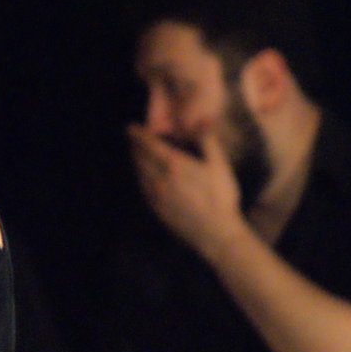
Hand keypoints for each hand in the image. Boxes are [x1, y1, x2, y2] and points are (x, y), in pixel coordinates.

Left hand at [127, 124, 246, 256]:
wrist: (215, 233)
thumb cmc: (220, 197)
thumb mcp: (219, 165)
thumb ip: (207, 140)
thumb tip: (203, 118)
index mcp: (173, 164)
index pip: (148, 145)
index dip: (138, 135)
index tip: (129, 127)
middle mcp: (159, 178)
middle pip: (140, 158)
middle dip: (134, 147)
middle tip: (132, 139)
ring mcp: (155, 196)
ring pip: (139, 174)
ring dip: (135, 161)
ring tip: (135, 154)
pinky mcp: (156, 210)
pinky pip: (142, 189)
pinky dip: (140, 178)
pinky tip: (143, 177)